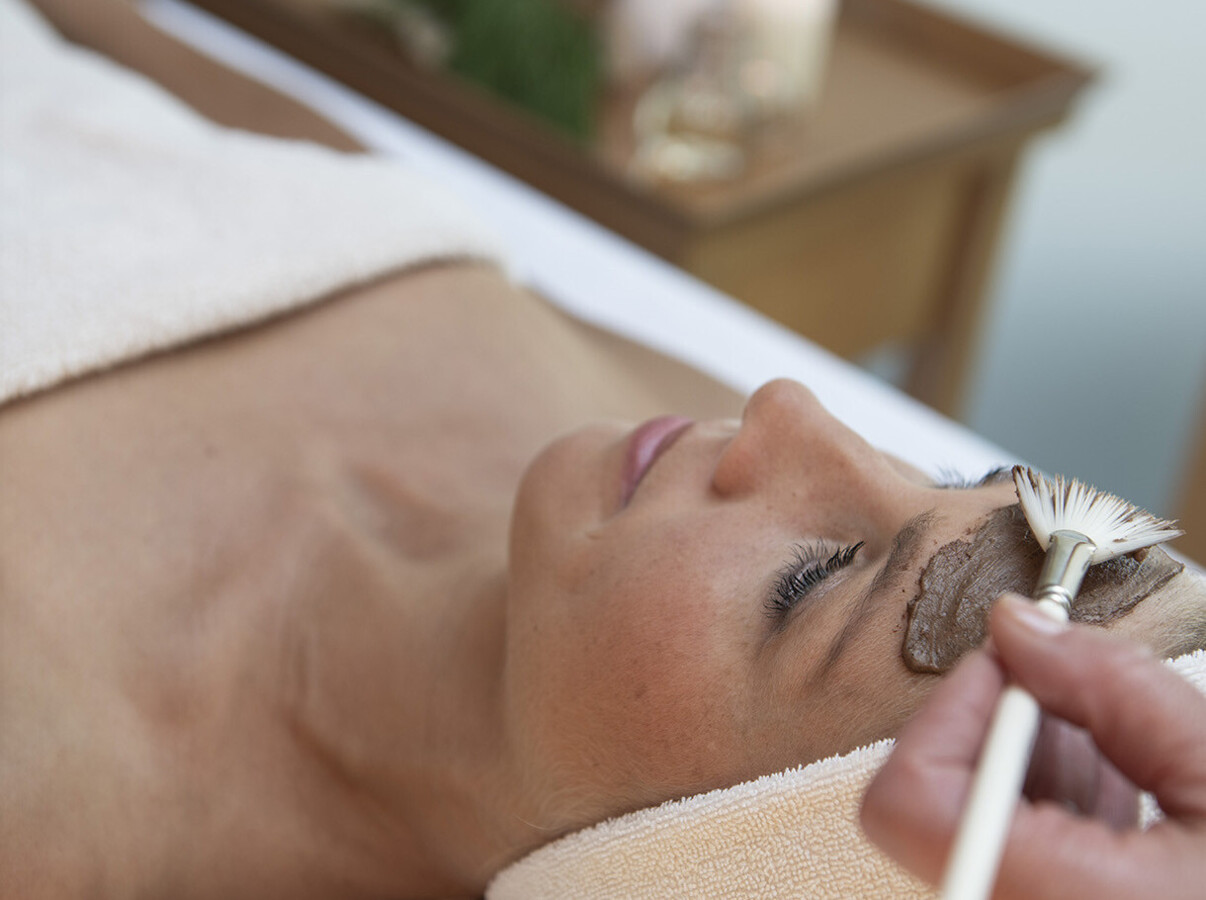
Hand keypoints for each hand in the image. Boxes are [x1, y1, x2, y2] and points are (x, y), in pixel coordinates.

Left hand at [861, 592, 1205, 899]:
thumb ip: (1118, 690)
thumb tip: (1017, 622)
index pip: (908, 800)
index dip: (947, 715)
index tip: (1012, 669)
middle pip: (929, 801)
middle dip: (997, 730)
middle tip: (1079, 708)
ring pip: (962, 820)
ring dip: (1025, 765)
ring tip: (1119, 761)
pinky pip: (1000, 848)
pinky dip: (1042, 804)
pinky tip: (1116, 799)